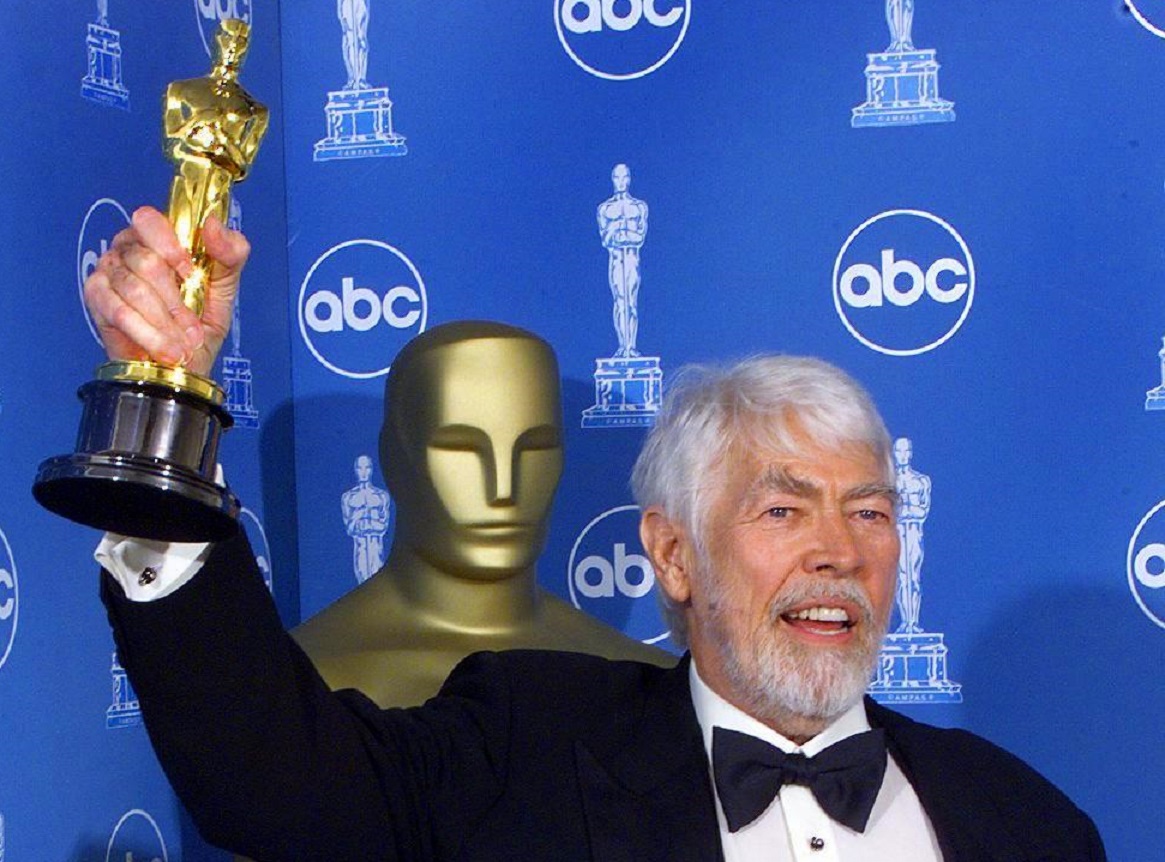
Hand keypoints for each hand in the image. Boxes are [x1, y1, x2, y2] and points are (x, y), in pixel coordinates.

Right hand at [83, 206, 250, 376]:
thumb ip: (231, 251)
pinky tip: (167, 351)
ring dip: (164, 325)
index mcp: (158, 236)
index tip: (190, 274)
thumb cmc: (203, 319)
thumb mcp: (226, 284)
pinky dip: (147, 334)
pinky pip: (118, 311)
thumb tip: (212, 224)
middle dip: (175, 303)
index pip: (150, 221)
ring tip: (184, 346)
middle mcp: (128, 248)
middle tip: (193, 330)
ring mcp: (108, 272)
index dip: (170, 248)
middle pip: (146, 262)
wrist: (188, 361)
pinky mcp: (96, 299)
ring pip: (134, 290)